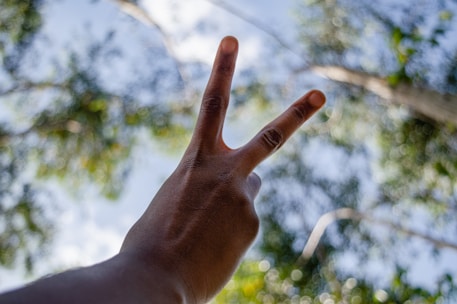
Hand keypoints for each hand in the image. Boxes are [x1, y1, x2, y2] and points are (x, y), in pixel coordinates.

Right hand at [120, 36, 325, 302]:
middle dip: (296, 114)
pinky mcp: (252, 223)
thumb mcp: (169, 201)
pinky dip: (232, 232)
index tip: (232, 42)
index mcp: (196, 160)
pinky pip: (245, 223)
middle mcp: (226, 172)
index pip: (211, 105)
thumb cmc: (151, 240)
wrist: (155, 277)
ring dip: (235, 204)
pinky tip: (213, 247)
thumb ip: (199, 188)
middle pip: (270, 137)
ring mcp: (244, 198)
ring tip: (208, 230)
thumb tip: (221, 198)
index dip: (222, 70)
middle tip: (318, 96)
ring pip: (250, 192)